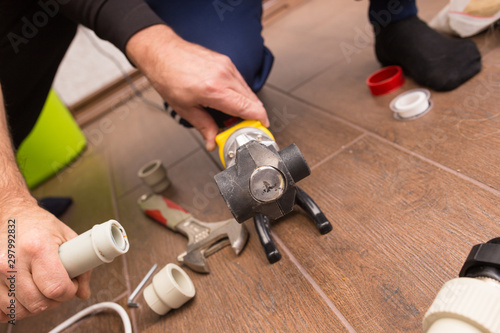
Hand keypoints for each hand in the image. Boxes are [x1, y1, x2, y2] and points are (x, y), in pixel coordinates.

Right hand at [0, 197, 90, 321]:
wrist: (13, 215)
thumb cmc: (40, 225)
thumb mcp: (67, 237)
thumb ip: (81, 265)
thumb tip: (83, 292)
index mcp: (37, 247)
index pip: (56, 287)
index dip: (69, 291)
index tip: (71, 284)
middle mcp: (12, 261)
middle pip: (38, 303)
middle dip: (54, 300)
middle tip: (58, 286)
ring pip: (19, 311)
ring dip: (35, 306)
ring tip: (42, 289)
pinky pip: (2, 310)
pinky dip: (16, 307)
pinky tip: (25, 294)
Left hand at [126, 25, 269, 150]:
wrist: (161, 51)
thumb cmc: (168, 75)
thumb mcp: (184, 108)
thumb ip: (204, 126)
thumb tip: (212, 141)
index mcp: (214, 90)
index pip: (248, 108)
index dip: (259, 121)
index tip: (261, 129)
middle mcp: (224, 76)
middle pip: (252, 101)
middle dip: (252, 116)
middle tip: (242, 128)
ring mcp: (226, 66)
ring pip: (248, 91)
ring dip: (246, 105)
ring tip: (232, 115)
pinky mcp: (226, 61)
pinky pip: (240, 81)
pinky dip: (240, 93)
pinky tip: (229, 100)